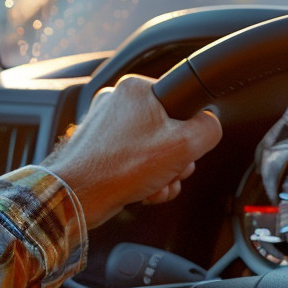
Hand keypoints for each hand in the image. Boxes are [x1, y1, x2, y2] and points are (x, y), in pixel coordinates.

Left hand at [43, 74, 221, 226]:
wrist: (76, 197)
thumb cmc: (120, 168)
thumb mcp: (184, 145)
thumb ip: (209, 129)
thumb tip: (210, 126)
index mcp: (136, 89)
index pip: (183, 102)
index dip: (190, 130)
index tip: (185, 148)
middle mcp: (118, 102)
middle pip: (169, 129)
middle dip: (175, 159)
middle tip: (170, 170)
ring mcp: (106, 126)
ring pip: (153, 149)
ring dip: (162, 172)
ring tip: (154, 184)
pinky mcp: (99, 148)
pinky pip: (134, 160)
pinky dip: (143, 178)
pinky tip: (143, 191)